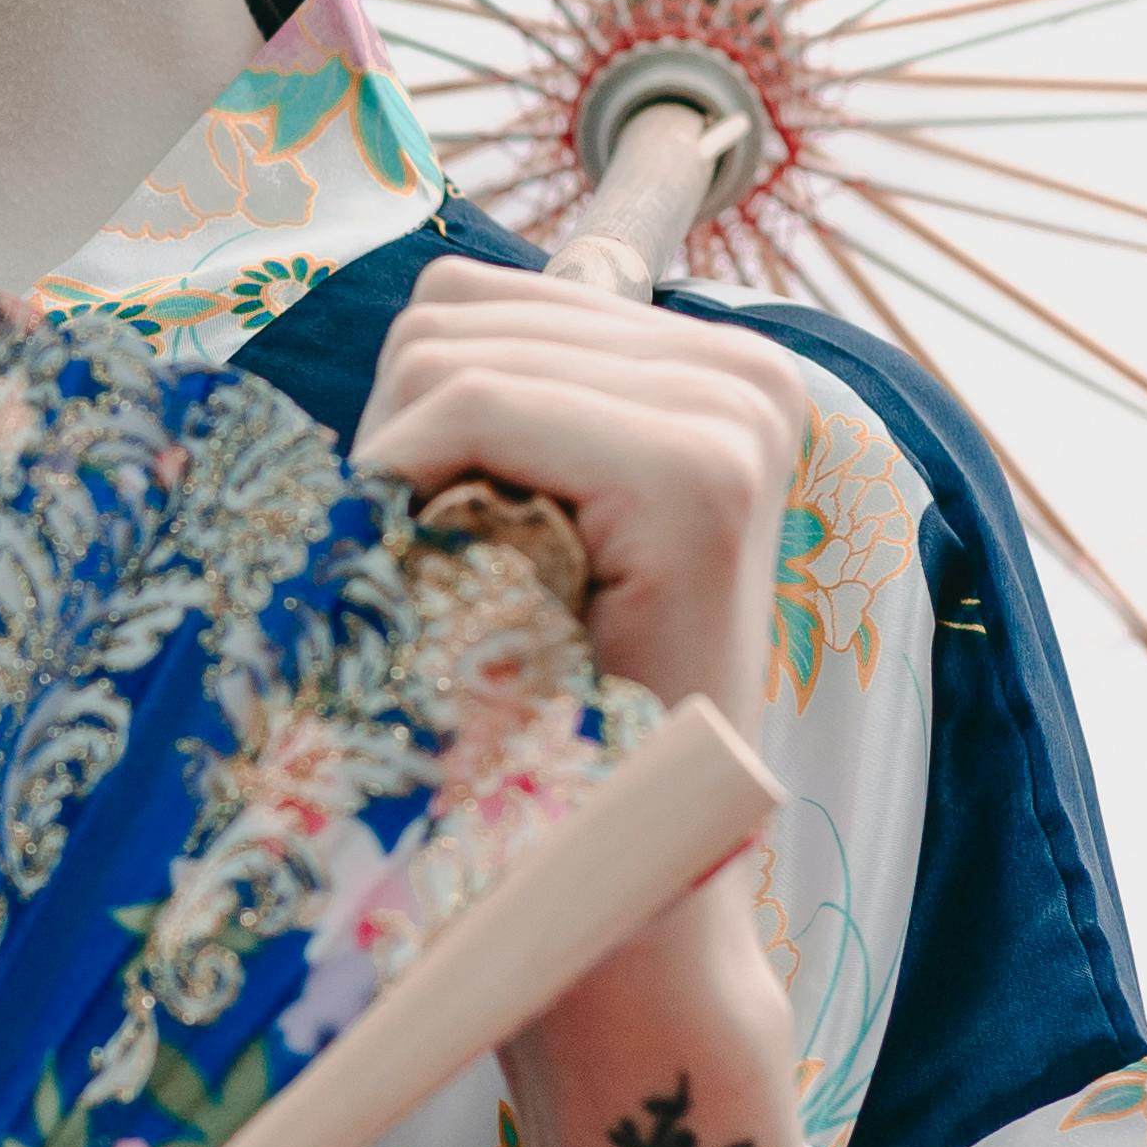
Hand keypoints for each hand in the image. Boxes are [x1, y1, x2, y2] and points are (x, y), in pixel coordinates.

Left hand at [351, 256, 811, 750]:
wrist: (629, 847)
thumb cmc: (560, 689)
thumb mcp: (542, 508)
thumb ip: (518, 393)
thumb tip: (426, 310)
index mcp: (717, 366)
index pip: (471, 300)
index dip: (407, 415)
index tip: (441, 528)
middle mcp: (748, 369)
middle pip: (451, 318)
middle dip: (398, 441)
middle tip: (436, 569)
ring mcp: (734, 414)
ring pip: (449, 356)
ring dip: (402, 472)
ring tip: (458, 580)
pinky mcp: (698, 473)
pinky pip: (477, 403)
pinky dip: (413, 479)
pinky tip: (444, 571)